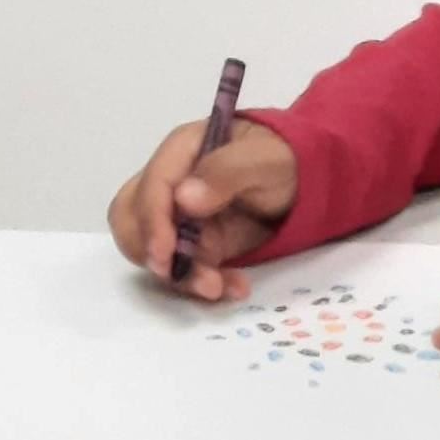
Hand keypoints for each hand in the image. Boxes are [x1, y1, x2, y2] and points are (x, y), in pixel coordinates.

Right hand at [108, 117, 298, 301]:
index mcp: (182, 151)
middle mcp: (171, 184)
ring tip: (221, 287)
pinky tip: (235, 287)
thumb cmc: (284, 158)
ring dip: (181, 275)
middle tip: (190, 276)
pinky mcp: (196, 243)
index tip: (165, 254)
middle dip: (154, 254)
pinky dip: (204, 282)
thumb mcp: (266, 159)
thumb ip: (227, 171)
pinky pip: (185, 267)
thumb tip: (184, 199)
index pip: (151, 186)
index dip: (152, 222)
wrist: (307, 181)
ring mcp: (180, 216)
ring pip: (154, 250)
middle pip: (132, 219)